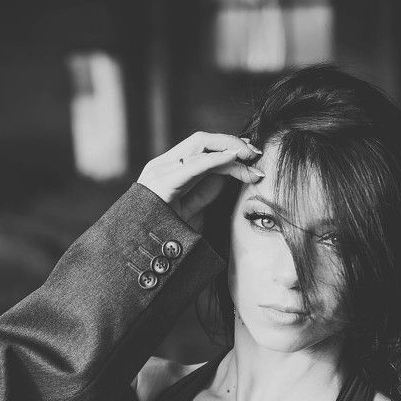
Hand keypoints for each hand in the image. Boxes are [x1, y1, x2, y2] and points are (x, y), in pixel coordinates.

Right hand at [137, 131, 263, 233]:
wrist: (145, 259)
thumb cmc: (168, 239)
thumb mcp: (192, 212)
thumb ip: (204, 192)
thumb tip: (226, 177)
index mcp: (167, 171)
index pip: (200, 148)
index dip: (227, 146)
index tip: (250, 154)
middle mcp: (161, 166)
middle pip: (201, 141)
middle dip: (231, 142)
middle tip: (255, 154)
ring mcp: (159, 173)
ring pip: (200, 147)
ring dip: (230, 150)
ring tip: (250, 159)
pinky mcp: (162, 184)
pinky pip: (194, 166)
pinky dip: (217, 160)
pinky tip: (234, 159)